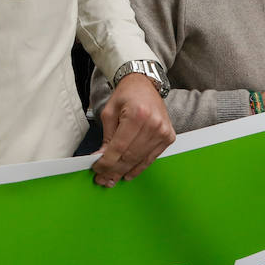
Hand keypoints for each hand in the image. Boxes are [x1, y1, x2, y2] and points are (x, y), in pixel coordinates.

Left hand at [93, 73, 174, 187]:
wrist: (145, 85)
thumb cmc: (126, 96)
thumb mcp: (110, 112)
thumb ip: (106, 136)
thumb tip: (101, 158)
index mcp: (137, 115)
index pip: (119, 147)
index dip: (106, 162)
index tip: (97, 169)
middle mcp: (153, 124)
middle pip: (130, 156)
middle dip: (114, 170)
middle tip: (103, 180)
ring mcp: (162, 131)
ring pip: (140, 159)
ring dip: (124, 172)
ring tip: (112, 179)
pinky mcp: (168, 137)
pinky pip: (151, 158)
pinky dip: (138, 168)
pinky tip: (128, 174)